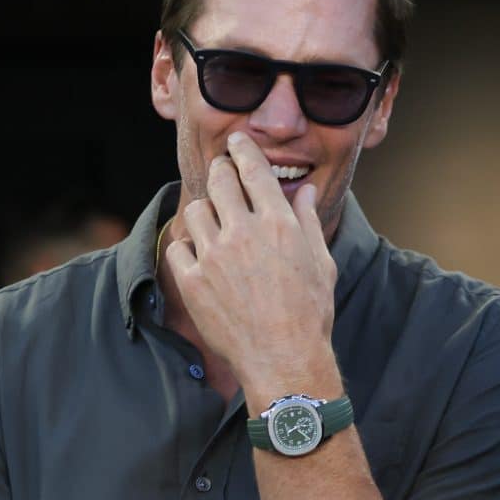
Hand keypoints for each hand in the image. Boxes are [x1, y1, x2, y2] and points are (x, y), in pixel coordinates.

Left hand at [165, 131, 338, 392]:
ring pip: (195, 210)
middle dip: (220, 170)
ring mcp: (214, 256)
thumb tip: (305, 191)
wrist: (283, 358)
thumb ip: (308, 220)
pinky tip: (201, 254)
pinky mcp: (192, 281)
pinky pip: (179, 247)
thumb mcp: (321, 261)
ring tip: (214, 220)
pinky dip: (188, 246)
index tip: (237, 142)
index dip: (243, 149)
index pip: (254, 170)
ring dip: (205, 209)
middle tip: (222, 173)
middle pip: (219, 181)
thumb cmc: (310, 312)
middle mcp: (243, 232)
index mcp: (278, 223)